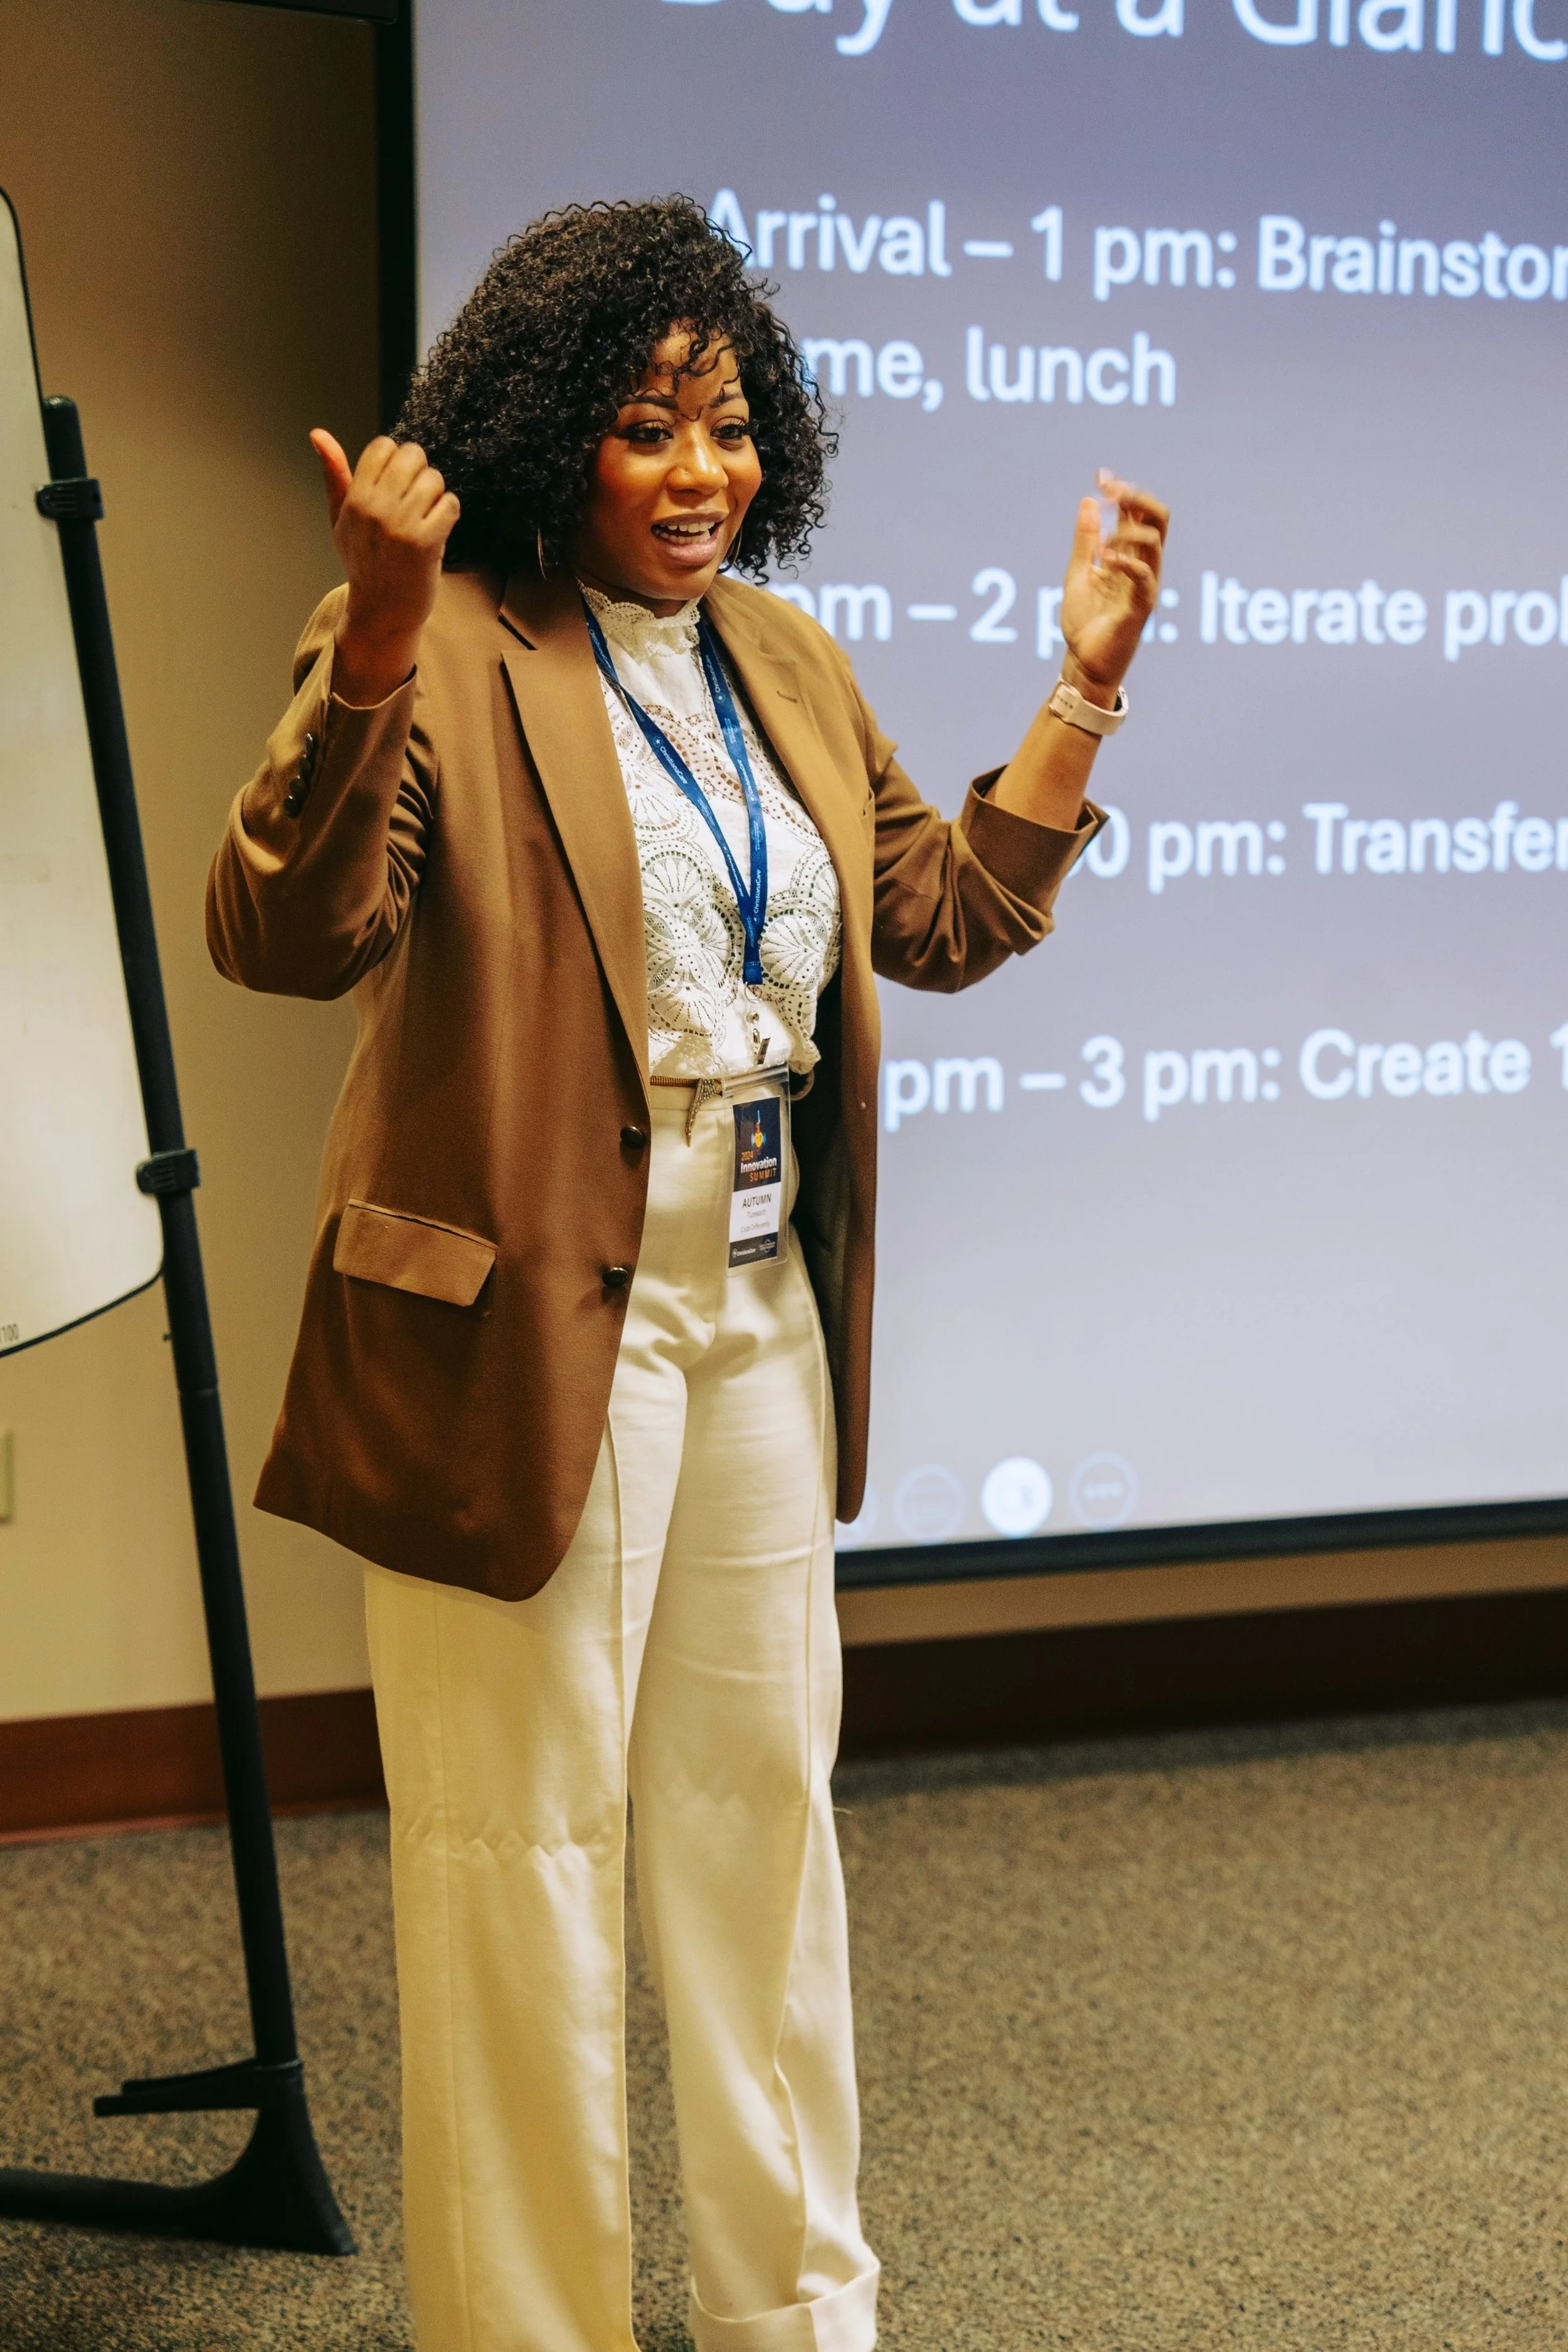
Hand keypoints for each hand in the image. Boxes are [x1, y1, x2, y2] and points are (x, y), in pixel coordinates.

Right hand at [310, 430, 460, 706]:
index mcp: (354, 499)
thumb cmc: (363, 561)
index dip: (395, 458)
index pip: (382, 446)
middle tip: (416, 495)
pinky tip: (438, 526)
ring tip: (426, 514)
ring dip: (436, 493)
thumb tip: (318, 434)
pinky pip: (450, 503)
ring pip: (434, 479)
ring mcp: (401, 525)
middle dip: (419, 471)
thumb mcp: (341, 518)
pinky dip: (449, 511)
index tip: (396, 480)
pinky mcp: (427, 542)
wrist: (382, 611)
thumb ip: (334, 474)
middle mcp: (375, 509)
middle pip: (412, 456)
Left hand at [1057, 471, 1168, 701]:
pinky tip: (1103, 557)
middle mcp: (1144, 565)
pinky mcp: (1142, 606)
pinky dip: (1124, 560)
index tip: (1101, 477)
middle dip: (1136, 498)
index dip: (1123, 491)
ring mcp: (1146, 584)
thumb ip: (1085, 541)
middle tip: (1111, 490)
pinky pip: (1144, 575)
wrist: (1083, 663)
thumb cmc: (1085, 622)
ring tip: (1101, 543)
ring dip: (1127, 530)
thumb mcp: (1079, 573)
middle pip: (1158, 518)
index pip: (1137, 514)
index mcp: (1129, 556)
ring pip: (1155, 540)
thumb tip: (1090, 500)